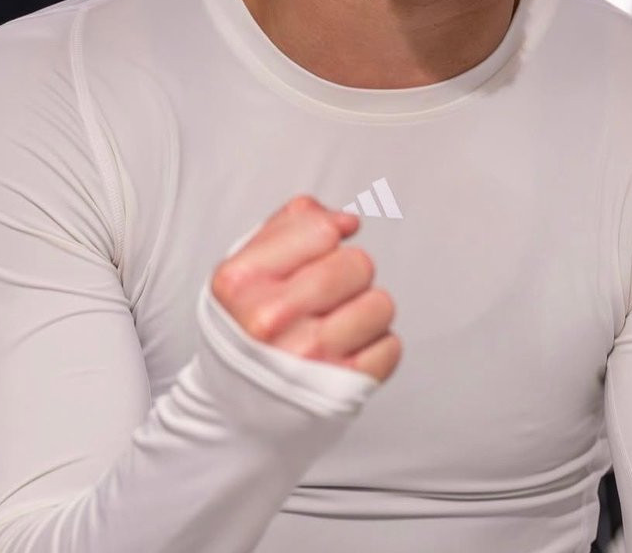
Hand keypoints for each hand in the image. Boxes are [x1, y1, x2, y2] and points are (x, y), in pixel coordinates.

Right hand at [210, 195, 400, 381]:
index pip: (321, 231)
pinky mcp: (339, 390)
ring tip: (337, 325)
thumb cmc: (249, 329)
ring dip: (366, 312)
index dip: (326, 238)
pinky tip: (344, 353)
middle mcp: (269, 320)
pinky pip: (391, 347)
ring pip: (381, 304)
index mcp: (241, 282)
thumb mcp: (248, 268)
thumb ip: (293, 224)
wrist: (240, 409)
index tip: (316, 256)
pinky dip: (375, 349)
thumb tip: (347, 222)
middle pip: (358, 264)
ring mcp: (306, 357)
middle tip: (328, 295)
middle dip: (351, 274)